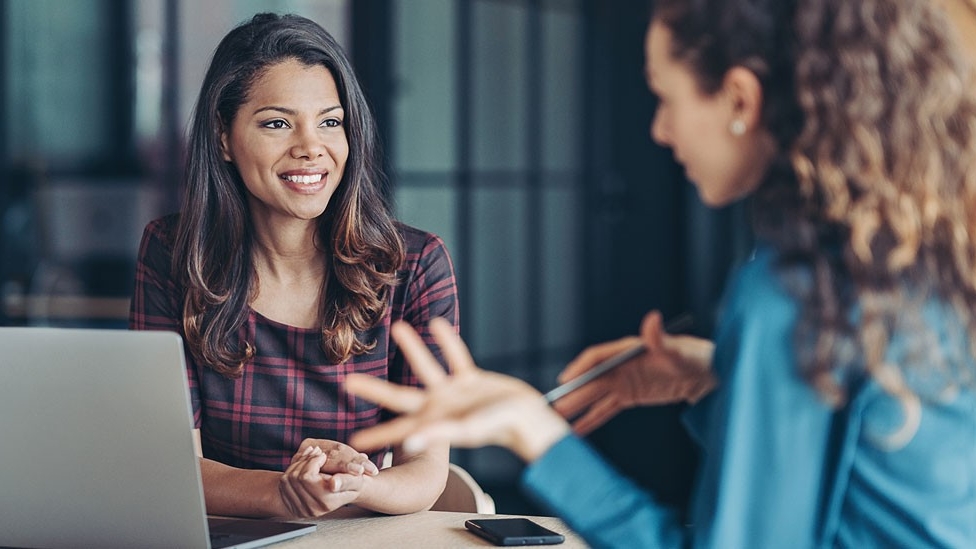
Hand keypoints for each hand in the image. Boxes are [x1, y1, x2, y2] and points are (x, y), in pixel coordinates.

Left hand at [277, 440, 377, 517]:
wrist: (344, 492)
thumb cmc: (352, 483)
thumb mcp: (355, 480)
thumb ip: (346, 481)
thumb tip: (333, 484)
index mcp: (327, 502)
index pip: (307, 477)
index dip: (313, 462)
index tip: (322, 455)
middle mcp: (312, 508)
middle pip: (296, 476)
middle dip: (306, 459)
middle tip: (317, 451)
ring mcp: (301, 508)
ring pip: (289, 478)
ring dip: (299, 462)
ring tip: (311, 454)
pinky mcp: (292, 505)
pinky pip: (284, 483)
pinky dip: (293, 468)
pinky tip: (304, 462)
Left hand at [346, 318, 570, 462]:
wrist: (529, 419)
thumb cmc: (501, 429)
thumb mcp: (468, 430)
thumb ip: (439, 433)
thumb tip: (409, 441)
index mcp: (434, 423)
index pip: (398, 428)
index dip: (377, 435)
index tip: (353, 439)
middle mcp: (439, 407)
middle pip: (399, 395)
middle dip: (375, 389)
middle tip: (349, 381)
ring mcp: (455, 393)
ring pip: (427, 367)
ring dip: (413, 348)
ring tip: (397, 326)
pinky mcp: (472, 380)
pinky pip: (456, 357)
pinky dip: (447, 341)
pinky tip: (436, 323)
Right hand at [552, 310, 715, 434]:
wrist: (705, 375)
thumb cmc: (693, 357)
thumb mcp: (678, 351)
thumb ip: (661, 340)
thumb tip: (652, 319)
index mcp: (627, 351)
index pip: (597, 358)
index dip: (580, 368)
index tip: (566, 381)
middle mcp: (620, 365)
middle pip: (591, 380)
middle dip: (572, 394)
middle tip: (553, 408)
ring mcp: (623, 382)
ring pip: (594, 396)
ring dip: (577, 407)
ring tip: (558, 421)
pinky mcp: (629, 397)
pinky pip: (605, 409)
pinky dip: (591, 419)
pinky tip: (578, 430)